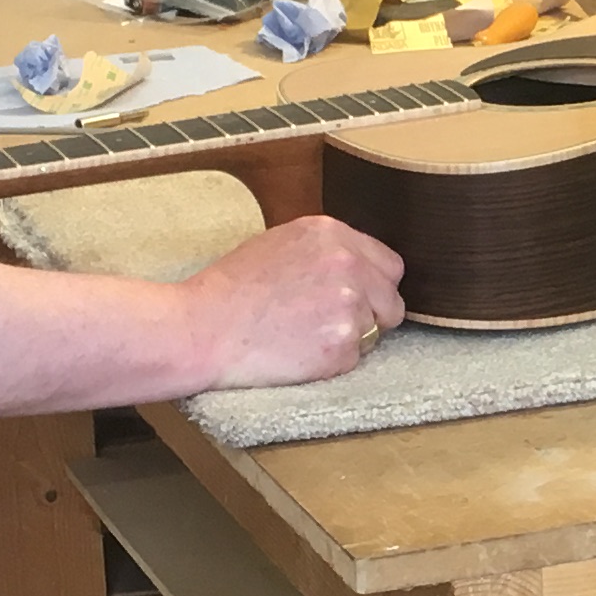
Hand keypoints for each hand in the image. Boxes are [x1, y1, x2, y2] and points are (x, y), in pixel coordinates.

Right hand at [182, 217, 409, 388]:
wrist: (202, 328)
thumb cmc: (230, 290)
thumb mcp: (280, 244)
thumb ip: (325, 251)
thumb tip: (360, 268)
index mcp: (332, 233)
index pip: (390, 265)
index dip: (374, 286)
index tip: (355, 298)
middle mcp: (348, 264)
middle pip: (392, 300)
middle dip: (372, 314)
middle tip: (330, 323)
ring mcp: (349, 305)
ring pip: (375, 331)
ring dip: (349, 338)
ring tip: (302, 335)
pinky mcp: (342, 344)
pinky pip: (355, 359)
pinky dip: (332, 362)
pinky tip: (298, 352)